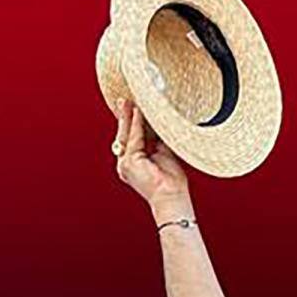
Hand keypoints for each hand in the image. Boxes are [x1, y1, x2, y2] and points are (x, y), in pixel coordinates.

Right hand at [111, 97, 193, 219]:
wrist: (172, 197)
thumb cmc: (172, 181)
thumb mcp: (164, 154)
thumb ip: (157, 140)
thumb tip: (157, 122)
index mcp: (133, 163)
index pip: (132, 139)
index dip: (132, 123)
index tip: (133, 107)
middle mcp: (125, 164)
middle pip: (125, 135)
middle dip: (125, 117)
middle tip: (125, 99)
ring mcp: (124, 164)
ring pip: (127, 135)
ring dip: (129, 117)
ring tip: (131, 101)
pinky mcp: (129, 162)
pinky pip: (133, 139)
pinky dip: (136, 124)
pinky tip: (138, 112)